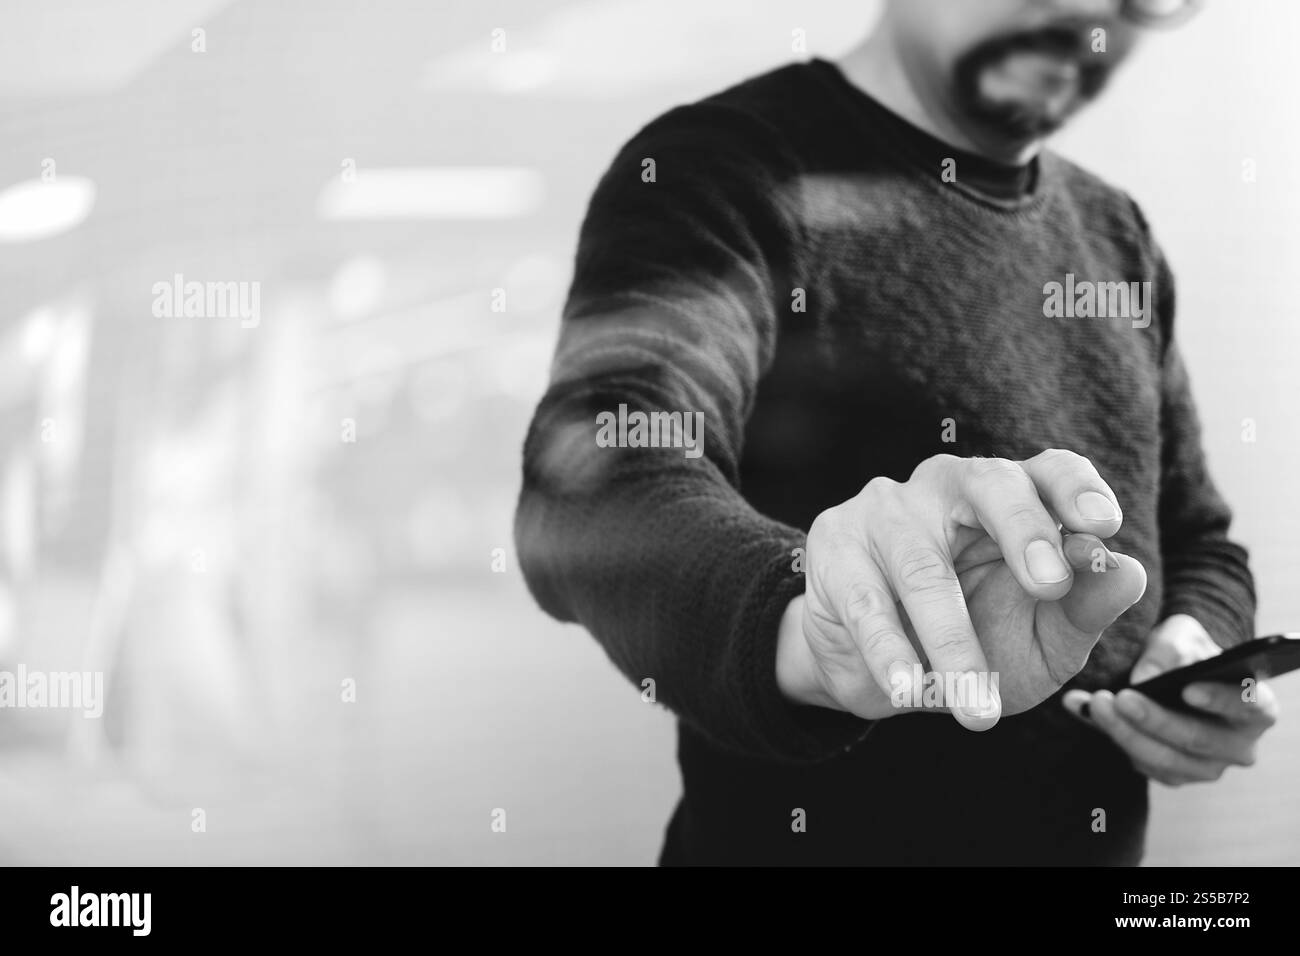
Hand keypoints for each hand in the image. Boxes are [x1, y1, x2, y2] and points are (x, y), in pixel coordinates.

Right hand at [776, 450, 1146, 729]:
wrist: (888, 674)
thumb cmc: (978, 639)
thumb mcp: (1044, 638)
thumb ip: (1084, 608)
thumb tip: (1127, 572)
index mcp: (1010, 497)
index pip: (1047, 469)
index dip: (1075, 490)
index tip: (1103, 528)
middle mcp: (948, 487)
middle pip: (987, 483)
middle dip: (1024, 529)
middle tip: (1051, 588)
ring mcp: (885, 510)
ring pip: (923, 566)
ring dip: (952, 641)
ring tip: (975, 706)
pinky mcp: (835, 545)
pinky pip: (866, 601)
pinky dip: (890, 652)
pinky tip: (909, 691)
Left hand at [1062, 614, 1278, 784]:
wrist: (1174, 671)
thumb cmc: (1187, 650)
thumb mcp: (1181, 635)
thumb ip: (1168, 651)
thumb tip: (1144, 677)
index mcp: (1256, 706)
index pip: (1249, 706)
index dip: (1220, 699)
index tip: (1187, 689)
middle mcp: (1238, 745)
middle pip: (1197, 740)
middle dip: (1153, 720)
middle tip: (1118, 698)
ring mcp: (1207, 766)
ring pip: (1165, 760)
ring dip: (1124, 732)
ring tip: (1093, 703)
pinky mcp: (1173, 774)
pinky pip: (1140, 762)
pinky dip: (1109, 735)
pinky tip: (1081, 709)